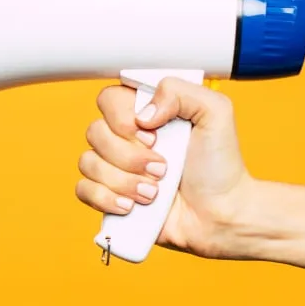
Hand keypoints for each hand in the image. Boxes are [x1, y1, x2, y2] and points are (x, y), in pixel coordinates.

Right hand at [74, 77, 255, 257]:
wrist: (221, 215)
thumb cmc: (220, 166)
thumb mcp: (216, 113)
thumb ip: (180, 91)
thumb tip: (142, 113)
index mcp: (146, 112)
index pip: (109, 99)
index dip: (123, 118)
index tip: (154, 134)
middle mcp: (126, 137)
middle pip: (95, 132)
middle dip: (129, 156)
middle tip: (163, 169)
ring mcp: (116, 167)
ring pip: (88, 162)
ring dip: (123, 181)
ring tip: (154, 193)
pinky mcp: (110, 195)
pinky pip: (83, 189)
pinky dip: (106, 198)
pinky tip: (133, 206)